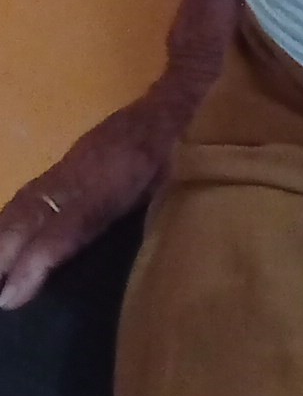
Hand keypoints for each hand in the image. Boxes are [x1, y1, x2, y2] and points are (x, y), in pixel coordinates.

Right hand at [0, 81, 193, 310]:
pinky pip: (35, 191)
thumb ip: (160, 219)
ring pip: (27, 202)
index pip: (67, 226)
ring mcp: (74, 164)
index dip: (37, 260)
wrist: (183, 101)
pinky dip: (12, 217)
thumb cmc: (191, 153)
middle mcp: (85, 172)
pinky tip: (3, 237)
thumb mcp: (182, 187)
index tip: (10, 294)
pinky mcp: (73, 161)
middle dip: (4, 252)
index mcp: (116, 180)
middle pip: (34, 213)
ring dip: (1, 236)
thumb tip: (148, 266)